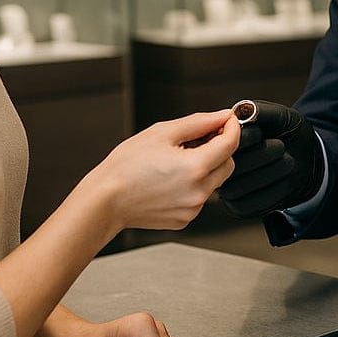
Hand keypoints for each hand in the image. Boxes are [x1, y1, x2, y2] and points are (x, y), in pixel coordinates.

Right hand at [97, 109, 239, 230]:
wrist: (105, 200)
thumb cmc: (126, 167)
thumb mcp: (162, 133)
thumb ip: (198, 123)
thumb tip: (221, 117)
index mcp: (195, 168)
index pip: (230, 144)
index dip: (231, 127)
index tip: (227, 120)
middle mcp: (199, 192)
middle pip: (228, 164)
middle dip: (219, 149)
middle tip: (197, 139)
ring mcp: (193, 209)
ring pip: (214, 181)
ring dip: (205, 168)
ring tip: (176, 160)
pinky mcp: (185, 219)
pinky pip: (199, 197)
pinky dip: (193, 185)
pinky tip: (170, 178)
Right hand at [217, 100, 323, 218]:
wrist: (306, 159)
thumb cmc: (289, 133)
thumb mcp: (281, 116)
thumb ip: (261, 111)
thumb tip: (244, 111)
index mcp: (221, 140)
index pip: (223, 144)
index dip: (243, 139)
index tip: (261, 133)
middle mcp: (218, 167)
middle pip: (231, 166)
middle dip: (261, 155)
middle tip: (280, 146)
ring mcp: (228, 190)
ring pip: (240, 186)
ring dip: (269, 172)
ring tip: (288, 160)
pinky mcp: (240, 208)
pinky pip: (251, 204)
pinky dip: (273, 190)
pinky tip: (286, 178)